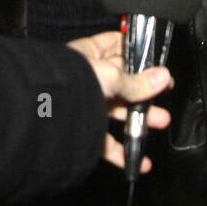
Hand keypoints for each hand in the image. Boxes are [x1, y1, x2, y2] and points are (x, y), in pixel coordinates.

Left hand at [67, 31, 172, 172]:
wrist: (43, 112)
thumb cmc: (71, 82)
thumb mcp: (112, 76)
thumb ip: (137, 81)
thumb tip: (163, 77)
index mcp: (89, 55)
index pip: (114, 45)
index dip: (135, 52)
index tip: (156, 62)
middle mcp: (86, 78)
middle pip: (121, 82)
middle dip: (144, 90)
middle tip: (163, 93)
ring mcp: (84, 104)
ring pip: (116, 111)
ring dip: (140, 119)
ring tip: (160, 121)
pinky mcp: (82, 130)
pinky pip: (106, 142)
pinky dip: (123, 151)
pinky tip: (139, 160)